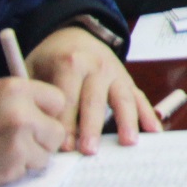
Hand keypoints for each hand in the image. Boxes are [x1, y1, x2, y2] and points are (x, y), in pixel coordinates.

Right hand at [0, 77, 65, 186]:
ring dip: (32, 155)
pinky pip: (30, 169)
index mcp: (16, 89)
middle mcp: (21, 114)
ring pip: (46, 154)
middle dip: (44, 137)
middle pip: (58, 131)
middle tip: (23, 138)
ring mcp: (18, 143)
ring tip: (5, 150)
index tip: (38, 116)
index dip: (48, 111)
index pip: (59, 100)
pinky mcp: (12, 168)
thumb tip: (53, 110)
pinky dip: (18, 169)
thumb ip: (23, 98)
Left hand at [25, 26, 158, 155]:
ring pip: (122, 98)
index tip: (62, 147)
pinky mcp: (127, 80)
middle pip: (95, 100)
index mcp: (71, 63)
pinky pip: (139, 97)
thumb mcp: (33, 69)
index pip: (67, 98)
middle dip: (92, 127)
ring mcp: (116, 72)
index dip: (64, 124)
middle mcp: (96, 66)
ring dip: (126, 121)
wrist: (72, 35)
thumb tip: (39, 131)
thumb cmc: (50, 59)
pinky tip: (154, 131)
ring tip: (128, 142)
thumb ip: (36, 97)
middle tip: (89, 151)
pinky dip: (148, 114)